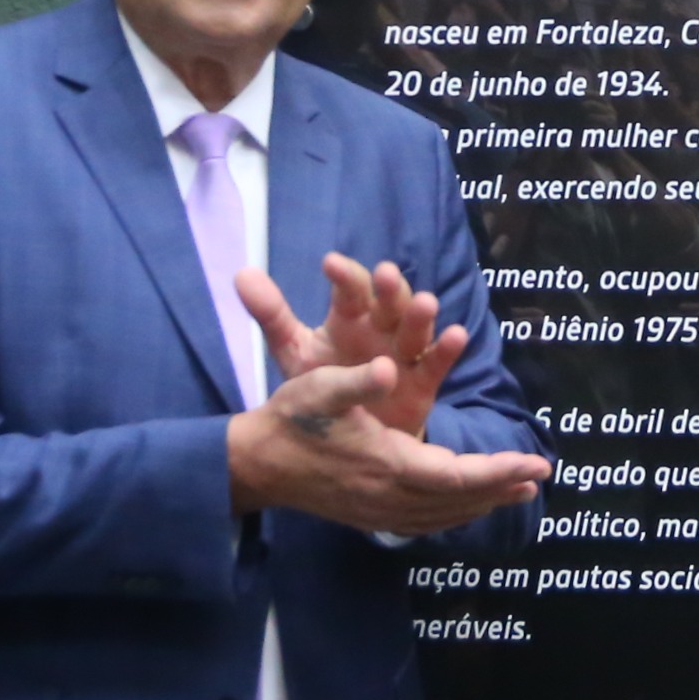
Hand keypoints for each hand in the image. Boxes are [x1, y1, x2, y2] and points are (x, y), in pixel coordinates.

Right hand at [225, 355, 550, 535]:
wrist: (256, 464)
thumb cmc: (290, 420)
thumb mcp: (319, 389)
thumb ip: (357, 381)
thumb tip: (391, 370)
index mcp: (386, 463)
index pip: (458, 476)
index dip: (499, 471)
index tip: (535, 463)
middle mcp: (388, 496)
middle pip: (460, 500)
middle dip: (503, 486)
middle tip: (540, 475)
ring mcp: (379, 512)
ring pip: (445, 515)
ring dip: (484, 503)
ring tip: (518, 489)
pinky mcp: (370, 517)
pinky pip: (425, 522)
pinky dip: (454, 514)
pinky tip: (468, 505)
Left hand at [239, 254, 465, 438]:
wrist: (346, 435)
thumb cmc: (323, 384)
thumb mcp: (295, 350)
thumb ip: (273, 315)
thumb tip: (241, 273)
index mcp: (348, 318)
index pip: (349, 291)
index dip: (343, 277)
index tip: (331, 264)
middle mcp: (380, 329)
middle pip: (388, 302)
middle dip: (389, 289)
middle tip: (386, 274)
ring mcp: (404, 352)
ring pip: (415, 328)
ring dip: (421, 315)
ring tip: (426, 302)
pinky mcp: (423, 381)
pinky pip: (437, 362)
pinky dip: (448, 349)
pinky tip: (456, 336)